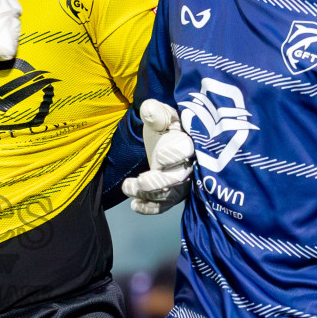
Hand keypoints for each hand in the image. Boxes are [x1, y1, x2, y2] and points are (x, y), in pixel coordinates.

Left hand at [122, 99, 194, 214]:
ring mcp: (182, 183)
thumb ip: (156, 113)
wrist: (166, 141)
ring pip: (170, 194)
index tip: (159, 157)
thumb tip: (148, 109)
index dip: (175, 155)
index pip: (187, 150)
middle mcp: (189, 165)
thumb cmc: (166, 128)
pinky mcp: (173, 194)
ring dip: (148, 194)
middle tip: (141, 181)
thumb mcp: (161, 117)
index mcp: (189, 142)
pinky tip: (134, 205)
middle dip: (159, 182)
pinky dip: (149, 207)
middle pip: (179, 178)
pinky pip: (163, 205)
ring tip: (127, 187)